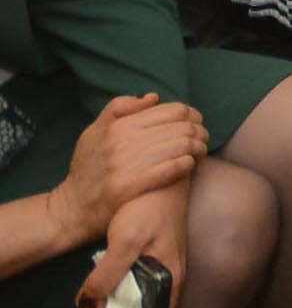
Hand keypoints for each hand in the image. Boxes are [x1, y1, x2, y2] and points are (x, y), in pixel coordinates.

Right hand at [49, 95, 205, 244]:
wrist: (72, 209)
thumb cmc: (87, 169)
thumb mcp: (93, 132)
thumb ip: (118, 109)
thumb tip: (152, 97)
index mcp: (119, 126)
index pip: (174, 110)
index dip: (193, 115)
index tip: (196, 124)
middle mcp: (122, 142)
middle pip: (182, 127)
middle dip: (200, 131)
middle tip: (204, 139)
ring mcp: (125, 164)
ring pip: (181, 146)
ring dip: (198, 148)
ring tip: (200, 152)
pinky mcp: (128, 187)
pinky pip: (171, 169)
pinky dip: (186, 164)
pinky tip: (190, 164)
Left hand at [76, 178, 189, 307]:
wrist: (160, 175)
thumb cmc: (149, 207)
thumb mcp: (126, 241)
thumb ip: (109, 274)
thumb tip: (91, 304)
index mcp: (171, 278)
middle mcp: (171, 276)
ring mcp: (164, 264)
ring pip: (142, 297)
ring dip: (119, 304)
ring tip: (94, 305)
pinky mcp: (155, 254)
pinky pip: (140, 282)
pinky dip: (122, 288)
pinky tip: (106, 282)